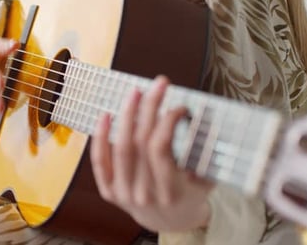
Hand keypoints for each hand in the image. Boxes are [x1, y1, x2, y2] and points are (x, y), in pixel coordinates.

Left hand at [90, 75, 212, 231]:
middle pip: (141, 142)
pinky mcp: (108, 192)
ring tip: (135, 93)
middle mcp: (144, 194)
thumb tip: (204, 119)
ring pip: (121, 147)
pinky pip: (100, 161)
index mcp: (170, 192)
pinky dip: (100, 137)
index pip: (161, 148)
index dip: (168, 121)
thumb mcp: (206, 179)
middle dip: (150, 108)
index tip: (178, 106)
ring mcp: (123, 194)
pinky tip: (105, 115)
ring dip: (127, 115)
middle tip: (158, 85)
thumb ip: (205, 155)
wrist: (169, 222)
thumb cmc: (189, 195)